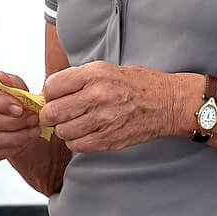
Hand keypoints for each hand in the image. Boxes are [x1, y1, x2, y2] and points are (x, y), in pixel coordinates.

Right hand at [0, 69, 42, 162]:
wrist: (5, 112)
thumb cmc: (7, 93)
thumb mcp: (11, 82)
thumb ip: (8, 81)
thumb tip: (1, 78)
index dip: (0, 102)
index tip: (20, 108)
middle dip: (12, 122)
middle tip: (33, 119)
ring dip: (14, 137)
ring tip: (33, 130)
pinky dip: (8, 150)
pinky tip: (24, 141)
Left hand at [40, 62, 176, 152]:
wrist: (168, 102)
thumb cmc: (137, 85)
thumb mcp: (106, 70)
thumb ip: (78, 79)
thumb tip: (49, 93)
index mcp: (95, 74)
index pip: (52, 86)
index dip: (49, 93)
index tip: (54, 97)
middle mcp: (98, 96)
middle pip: (53, 112)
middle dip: (50, 115)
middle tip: (56, 114)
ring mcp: (104, 119)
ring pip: (63, 131)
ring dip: (64, 129)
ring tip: (74, 124)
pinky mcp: (110, 139)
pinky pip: (78, 146)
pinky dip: (76, 142)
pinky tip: (84, 134)